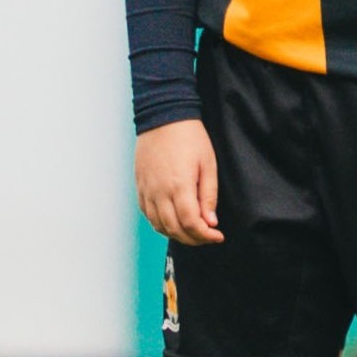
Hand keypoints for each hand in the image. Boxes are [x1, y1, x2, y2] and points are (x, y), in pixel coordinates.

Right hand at [138, 118, 223, 243]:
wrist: (163, 117)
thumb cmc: (189, 137)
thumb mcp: (208, 164)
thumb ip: (208, 195)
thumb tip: (210, 222)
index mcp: (179, 186)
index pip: (191, 223)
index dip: (205, 236)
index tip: (217, 236)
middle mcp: (159, 192)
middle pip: (174, 229)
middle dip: (193, 239)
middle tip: (207, 237)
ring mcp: (146, 190)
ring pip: (158, 225)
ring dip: (176, 234)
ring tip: (192, 231)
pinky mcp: (140, 186)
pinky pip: (147, 214)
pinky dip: (160, 224)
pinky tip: (173, 222)